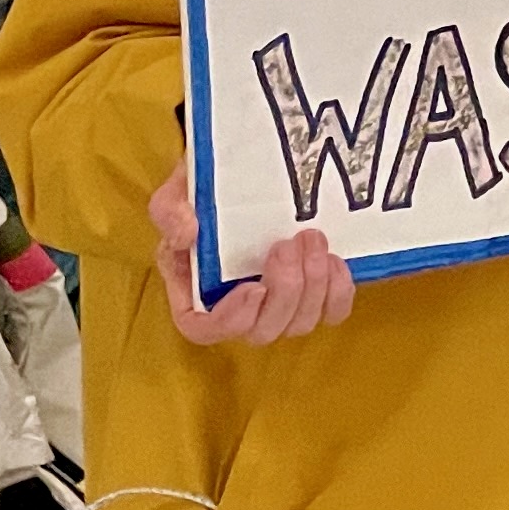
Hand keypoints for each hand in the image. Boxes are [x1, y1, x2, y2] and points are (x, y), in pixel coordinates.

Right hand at [145, 170, 353, 345]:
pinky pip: (332, 313)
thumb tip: (187, 233)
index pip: (205, 330)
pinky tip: (333, 260)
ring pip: (300, 324)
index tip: (254, 287)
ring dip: (313, 286)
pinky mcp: (313, 295)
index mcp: (195, 294)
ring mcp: (278, 306)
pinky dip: (338, 293)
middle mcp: (237, 309)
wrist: (245, 178)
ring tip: (312, 238)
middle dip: (283, 291)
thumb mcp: (175, 196)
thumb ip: (170, 213)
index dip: (232, 319)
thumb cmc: (203, 196)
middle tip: (287, 245)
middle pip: (262, 332)